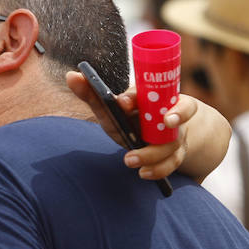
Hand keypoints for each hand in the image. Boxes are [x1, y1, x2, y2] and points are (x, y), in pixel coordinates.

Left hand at [67, 72, 207, 180]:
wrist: (148, 134)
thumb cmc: (128, 114)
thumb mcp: (111, 105)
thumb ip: (93, 93)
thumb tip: (72, 76)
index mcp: (159, 96)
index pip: (165, 92)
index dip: (157, 98)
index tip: (127, 104)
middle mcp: (171, 115)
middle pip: (176, 118)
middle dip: (172, 120)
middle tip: (163, 123)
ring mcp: (174, 137)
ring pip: (172, 145)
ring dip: (152, 154)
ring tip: (129, 160)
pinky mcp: (173, 156)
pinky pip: (171, 164)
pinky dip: (157, 170)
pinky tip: (142, 173)